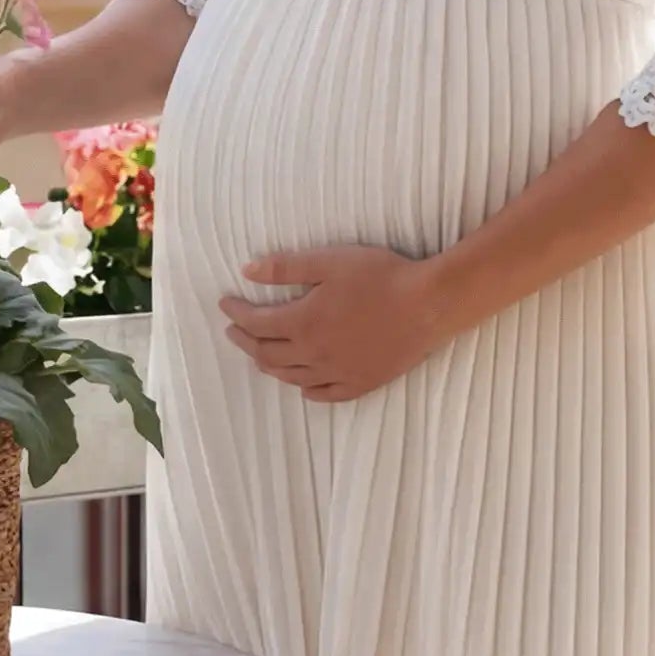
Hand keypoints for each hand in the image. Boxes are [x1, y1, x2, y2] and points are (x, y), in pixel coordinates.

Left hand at [219, 244, 457, 402]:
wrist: (429, 304)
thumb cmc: (381, 276)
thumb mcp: (329, 261)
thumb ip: (285, 268)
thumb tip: (246, 271)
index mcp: (303, 323)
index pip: (257, 323)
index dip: (236, 314)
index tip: (225, 304)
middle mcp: (314, 354)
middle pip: (267, 354)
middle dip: (245, 340)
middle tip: (234, 330)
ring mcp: (338, 373)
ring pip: (291, 377)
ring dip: (269, 365)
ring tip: (260, 354)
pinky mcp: (362, 383)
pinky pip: (325, 394)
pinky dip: (307, 389)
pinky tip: (303, 385)